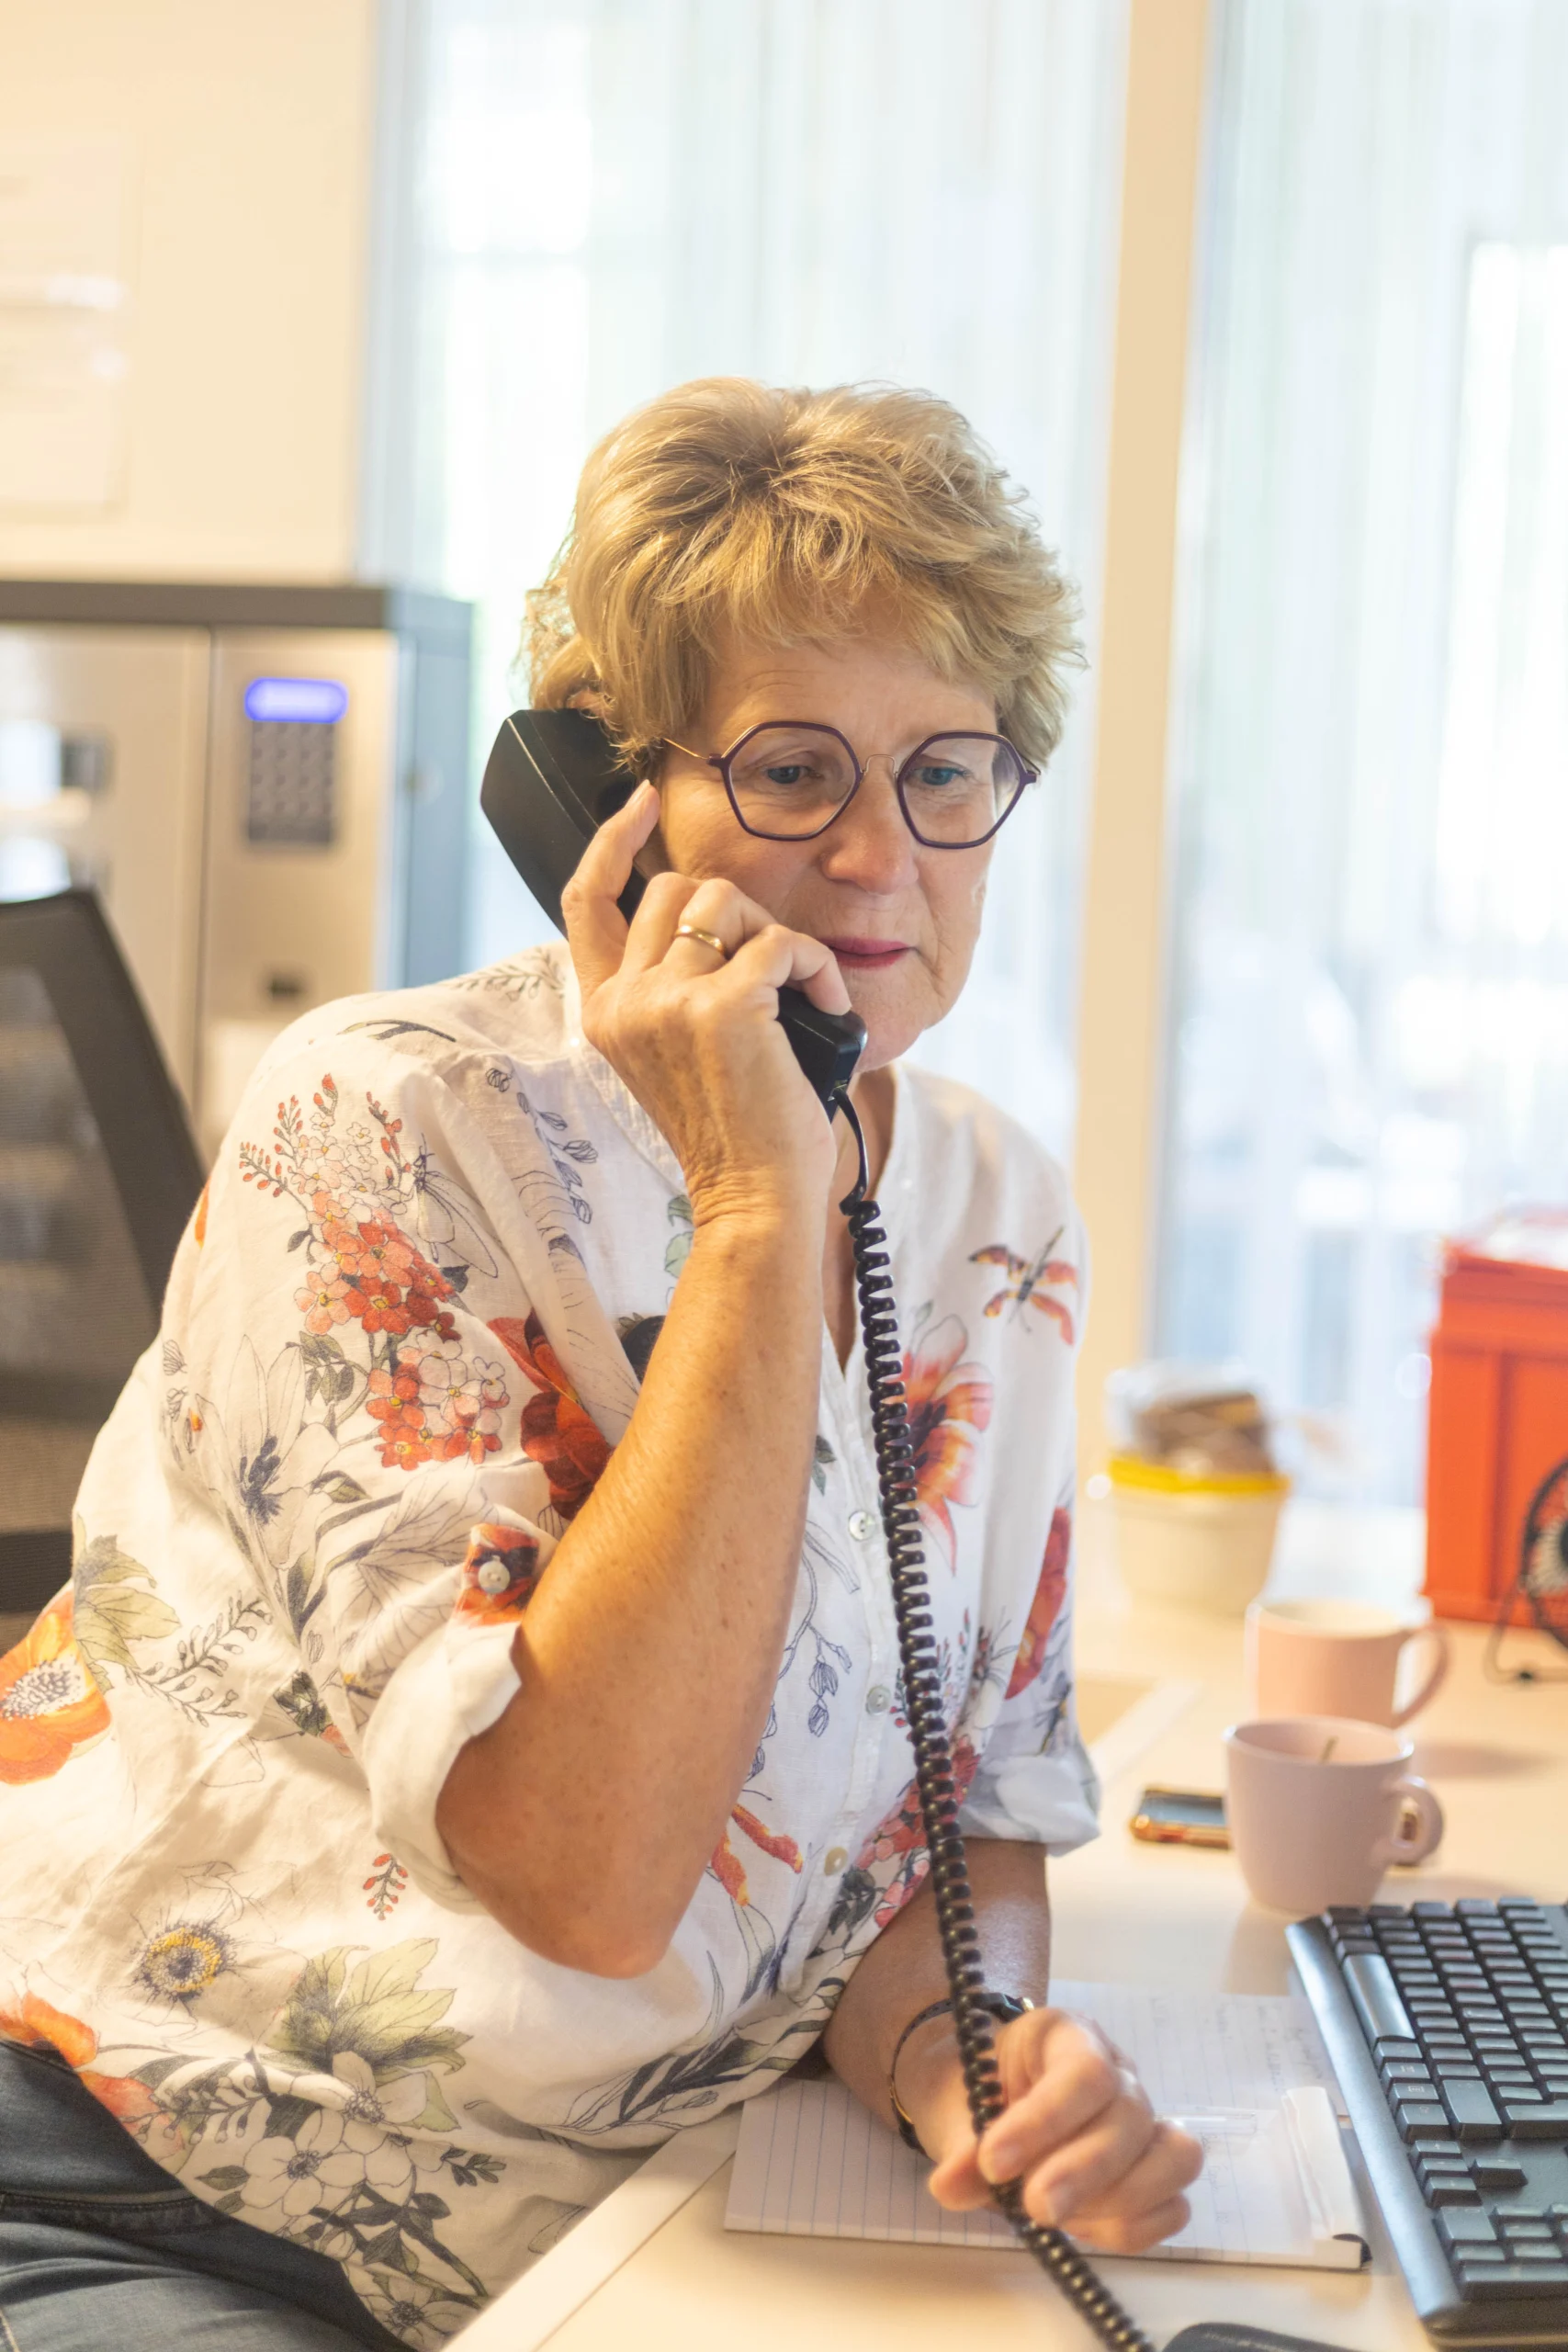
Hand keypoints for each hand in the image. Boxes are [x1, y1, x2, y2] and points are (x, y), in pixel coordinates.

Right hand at [561, 783, 852, 1227]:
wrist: (755, 1197)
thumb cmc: (739, 1131)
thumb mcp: (682, 1049)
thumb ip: (675, 985)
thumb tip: (711, 911)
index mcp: (607, 1010)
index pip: (585, 901)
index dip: (612, 840)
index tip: (646, 803)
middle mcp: (623, 1001)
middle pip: (672, 887)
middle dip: (735, 909)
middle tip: (771, 966)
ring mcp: (665, 1001)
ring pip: (727, 902)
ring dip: (779, 938)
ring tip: (802, 993)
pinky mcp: (720, 1006)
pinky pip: (783, 942)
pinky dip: (818, 968)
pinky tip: (827, 1008)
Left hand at [905, 2007, 1202, 2253]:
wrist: (979, 2099)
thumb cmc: (969, 2091)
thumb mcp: (952, 2108)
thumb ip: (959, 2146)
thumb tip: (951, 2186)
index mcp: (1064, 2035)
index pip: (1085, 2070)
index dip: (1046, 2121)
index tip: (994, 2163)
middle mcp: (1116, 2071)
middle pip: (1130, 2117)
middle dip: (1083, 2172)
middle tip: (1033, 2207)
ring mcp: (1142, 2121)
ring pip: (1175, 2158)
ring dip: (1120, 2201)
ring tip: (1059, 2216)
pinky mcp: (1150, 2171)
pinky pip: (1173, 2207)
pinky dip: (1133, 2228)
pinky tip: (1081, 2226)